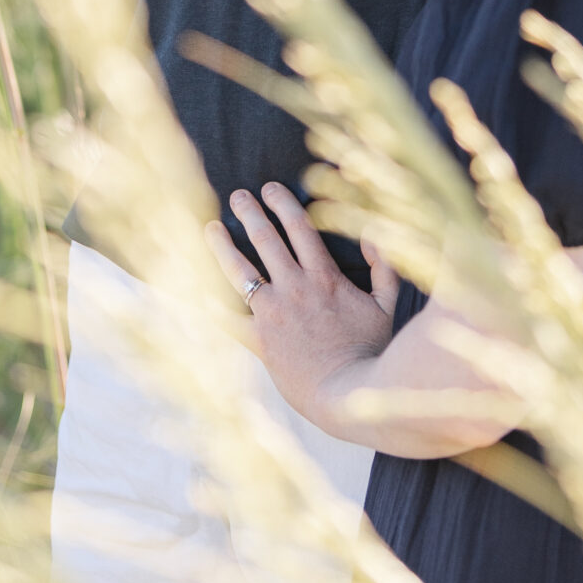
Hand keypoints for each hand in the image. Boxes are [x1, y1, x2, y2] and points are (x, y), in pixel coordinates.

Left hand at [206, 185, 397, 430]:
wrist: (348, 394)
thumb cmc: (370, 352)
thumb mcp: (386, 304)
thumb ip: (382, 266)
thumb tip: (371, 232)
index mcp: (324, 276)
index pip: (299, 227)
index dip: (283, 203)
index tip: (270, 188)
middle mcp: (295, 287)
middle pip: (266, 239)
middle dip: (249, 212)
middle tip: (238, 196)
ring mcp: (274, 313)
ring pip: (241, 270)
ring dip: (223, 245)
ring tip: (210, 227)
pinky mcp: (260, 341)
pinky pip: (229, 319)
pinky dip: (211, 304)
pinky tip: (196, 288)